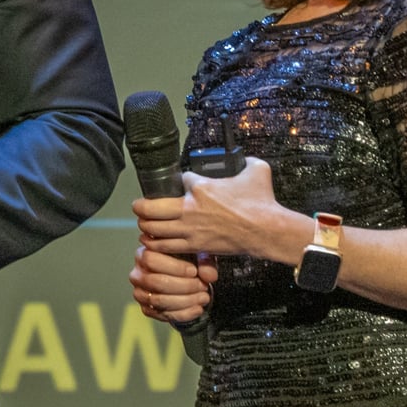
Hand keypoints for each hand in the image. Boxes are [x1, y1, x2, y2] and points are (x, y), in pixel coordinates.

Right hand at [129, 245, 217, 324]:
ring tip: (204, 297)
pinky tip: (198, 308)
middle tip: (202, 286)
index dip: (174, 267)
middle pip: (155, 282)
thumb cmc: (186, 262)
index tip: (194, 271)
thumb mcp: (196, 256)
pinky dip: (183, 314)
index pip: (151, 260)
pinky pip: (162, 315)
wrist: (181, 279)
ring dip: (185, 301)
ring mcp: (140, 293)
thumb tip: (210, 276)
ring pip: (159, 300)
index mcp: (143, 254)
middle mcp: (137, 274)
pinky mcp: (146, 309)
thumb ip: (204, 262)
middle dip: (183, 286)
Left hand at [133, 156, 305, 259]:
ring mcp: (191, 229)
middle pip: (152, 208)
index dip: (180, 180)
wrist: (267, 230)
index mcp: (201, 188)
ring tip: (144, 224)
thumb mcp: (257, 170)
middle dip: (142, 206)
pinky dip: (157, 244)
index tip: (183, 183)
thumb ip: (247, 161)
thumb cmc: (262, 202)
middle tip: (139, 205)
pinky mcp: (196, 246)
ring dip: (146, 226)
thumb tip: (246, 158)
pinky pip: (167, 247)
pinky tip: (153, 242)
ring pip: (155, 229)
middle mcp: (190, 209)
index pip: (180, 179)